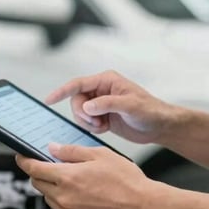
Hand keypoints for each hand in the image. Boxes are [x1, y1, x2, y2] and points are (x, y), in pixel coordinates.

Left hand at [15, 144, 152, 208]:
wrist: (143, 207)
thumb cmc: (127, 181)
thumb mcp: (100, 154)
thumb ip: (72, 151)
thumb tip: (54, 149)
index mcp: (68, 177)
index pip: (34, 168)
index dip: (24, 161)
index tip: (21, 157)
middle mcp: (64, 198)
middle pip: (38, 183)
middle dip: (40, 172)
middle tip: (51, 164)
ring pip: (49, 197)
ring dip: (52, 187)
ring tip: (73, 180)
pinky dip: (64, 201)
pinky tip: (81, 194)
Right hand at [46, 70, 175, 144]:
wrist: (159, 126)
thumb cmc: (150, 110)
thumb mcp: (130, 105)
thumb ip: (108, 104)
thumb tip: (88, 106)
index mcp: (106, 80)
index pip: (78, 84)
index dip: (62, 91)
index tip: (49, 100)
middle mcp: (101, 90)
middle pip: (76, 100)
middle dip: (82, 114)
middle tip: (96, 122)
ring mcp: (101, 104)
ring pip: (80, 112)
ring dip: (87, 122)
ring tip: (103, 125)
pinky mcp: (102, 116)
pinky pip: (86, 122)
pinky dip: (92, 128)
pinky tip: (105, 128)